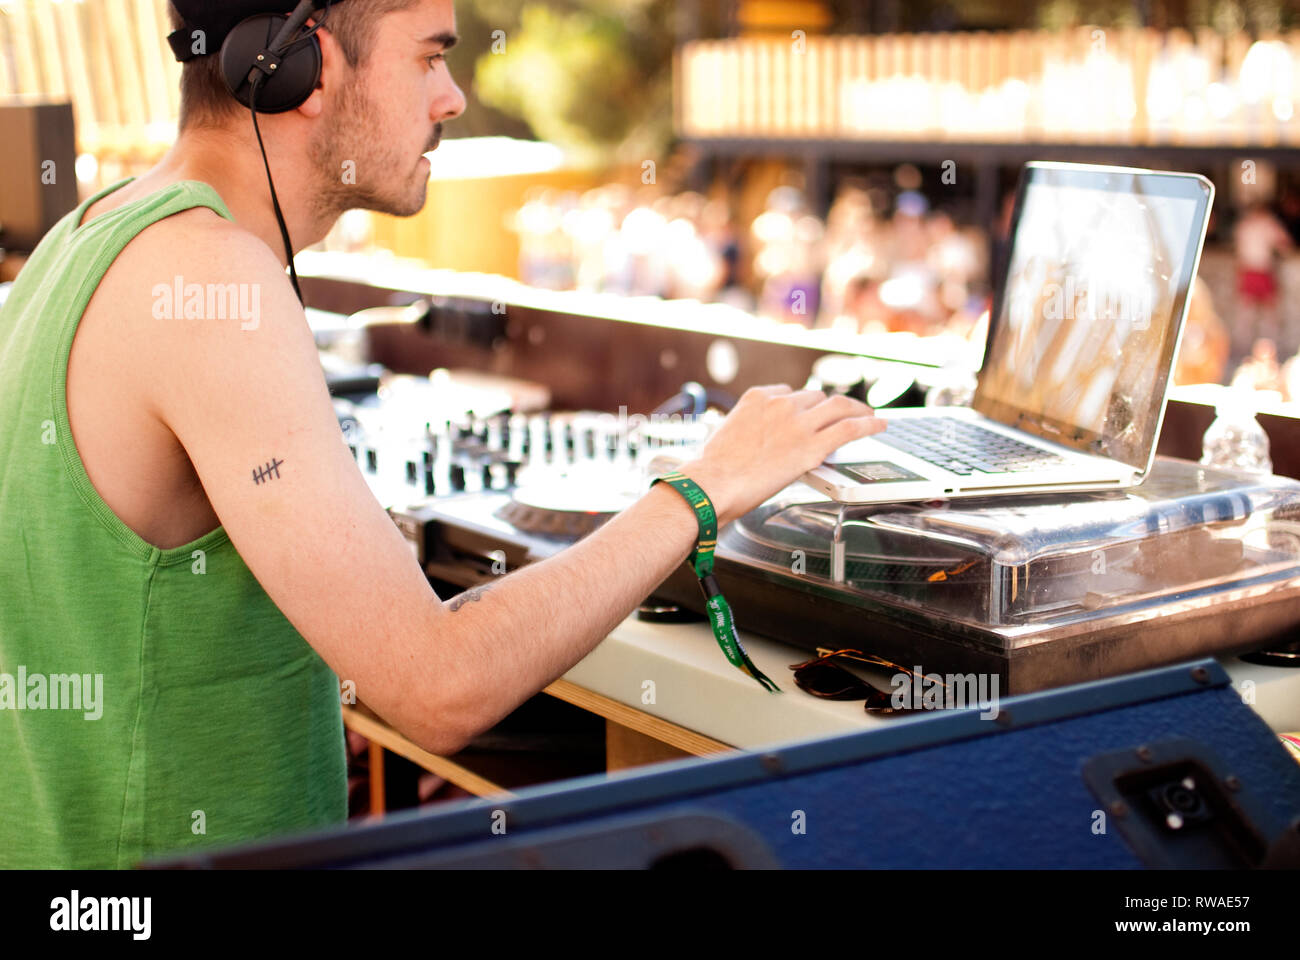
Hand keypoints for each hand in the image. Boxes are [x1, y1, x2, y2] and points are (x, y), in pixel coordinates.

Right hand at [676, 385, 885, 525]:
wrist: (714, 484)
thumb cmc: (714, 470)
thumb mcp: (726, 435)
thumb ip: (747, 429)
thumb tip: (754, 441)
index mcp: (757, 398)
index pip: (790, 393)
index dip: (803, 405)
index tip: (810, 413)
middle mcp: (781, 403)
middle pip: (816, 398)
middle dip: (829, 408)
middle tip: (843, 414)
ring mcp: (799, 423)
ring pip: (838, 406)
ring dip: (855, 409)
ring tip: (868, 415)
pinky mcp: (812, 445)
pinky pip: (850, 427)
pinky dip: (869, 423)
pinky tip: (880, 424)